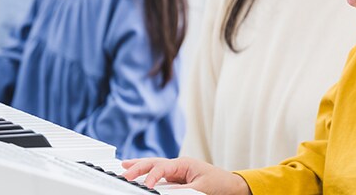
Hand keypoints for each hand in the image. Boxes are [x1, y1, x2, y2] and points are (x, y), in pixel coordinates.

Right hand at [121, 156, 250, 194]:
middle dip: (138, 167)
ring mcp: (177, 171)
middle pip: (154, 163)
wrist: (231, 186)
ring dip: (139, 166)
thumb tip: (162, 192)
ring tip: (124, 167)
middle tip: (124, 173)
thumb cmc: (219, 184)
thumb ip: (182, 191)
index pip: (162, 168)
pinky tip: (138, 175)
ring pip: (154, 166)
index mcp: (184, 164)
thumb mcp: (200, 189)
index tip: (146, 187)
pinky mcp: (177, 178)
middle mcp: (179, 165)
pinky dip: (147, 174)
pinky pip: (159, 174)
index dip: (152, 177)